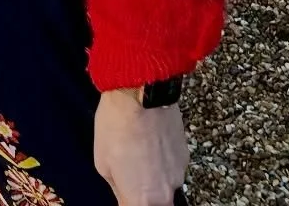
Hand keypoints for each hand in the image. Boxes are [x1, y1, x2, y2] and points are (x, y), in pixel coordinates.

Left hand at [93, 89, 187, 204]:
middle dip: (142, 192)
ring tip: (138, 151)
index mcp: (143, 199)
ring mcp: (180, 174)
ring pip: (165, 185)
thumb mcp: (102, 163)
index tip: (123, 191)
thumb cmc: (116, 126)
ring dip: (153, 175)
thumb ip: (117, 187)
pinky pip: (172, 167)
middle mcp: (166, 193)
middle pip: (155, 202)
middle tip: (129, 173)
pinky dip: (162, 160)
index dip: (126, 201)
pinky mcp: (186, 155)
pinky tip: (149, 141)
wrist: (141, 93)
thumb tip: (124, 192)